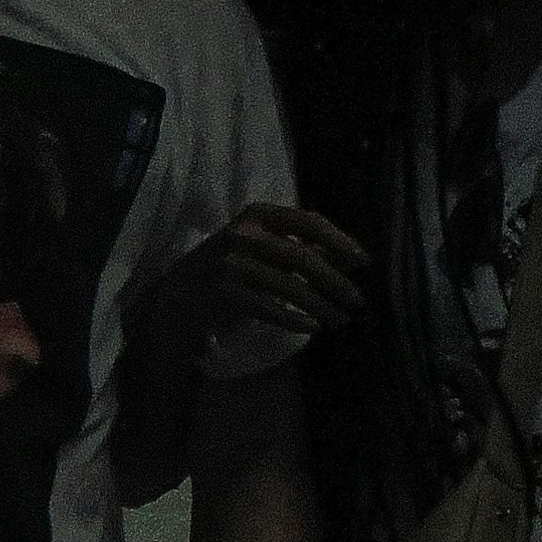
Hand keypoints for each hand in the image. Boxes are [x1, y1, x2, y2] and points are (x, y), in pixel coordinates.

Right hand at [136, 206, 366, 375]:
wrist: (179, 295)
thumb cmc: (233, 266)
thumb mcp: (267, 249)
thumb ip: (307, 249)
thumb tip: (354, 258)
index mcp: (256, 214)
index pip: (306, 220)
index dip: (338, 239)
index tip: (363, 259)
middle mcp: (240, 233)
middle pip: (300, 257)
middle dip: (334, 282)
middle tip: (357, 301)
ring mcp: (227, 263)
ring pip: (286, 286)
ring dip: (319, 305)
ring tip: (340, 320)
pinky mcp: (220, 293)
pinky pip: (266, 307)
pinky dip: (292, 318)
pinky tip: (312, 327)